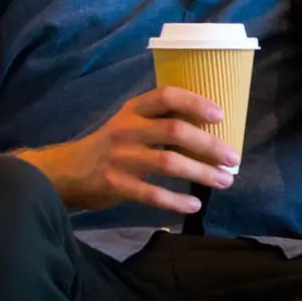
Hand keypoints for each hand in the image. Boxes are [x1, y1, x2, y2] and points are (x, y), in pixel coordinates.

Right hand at [22, 86, 240, 215]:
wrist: (68, 171)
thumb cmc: (111, 145)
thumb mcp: (131, 123)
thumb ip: (161, 122)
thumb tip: (211, 130)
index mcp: (134, 109)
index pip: (167, 95)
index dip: (195, 102)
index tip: (220, 115)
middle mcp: (128, 128)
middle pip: (175, 130)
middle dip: (209, 145)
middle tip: (232, 158)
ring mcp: (120, 157)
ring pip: (168, 162)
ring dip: (201, 173)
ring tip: (224, 181)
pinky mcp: (116, 184)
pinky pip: (152, 193)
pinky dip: (176, 200)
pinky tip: (194, 204)